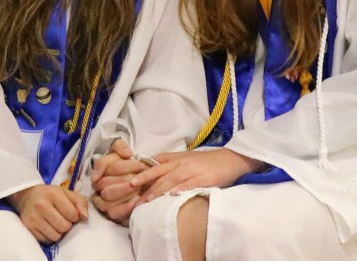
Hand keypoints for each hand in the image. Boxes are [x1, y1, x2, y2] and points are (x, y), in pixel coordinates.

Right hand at [8, 184, 87, 243]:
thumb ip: (80, 203)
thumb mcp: (66, 193)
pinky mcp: (29, 228)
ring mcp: (33, 218)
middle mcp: (41, 205)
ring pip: (56, 236)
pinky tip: (48, 227)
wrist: (28, 196)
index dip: (75, 216)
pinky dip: (50, 236)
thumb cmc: (51, 195)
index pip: (72, 214)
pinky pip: (46, 240)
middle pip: (64, 227)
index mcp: (53, 194)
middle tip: (63, 219)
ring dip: (59, 232)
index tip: (71, 213)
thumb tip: (85, 217)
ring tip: (55, 223)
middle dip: (67, 224)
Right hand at [92, 138, 149, 223]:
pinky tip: (137, 201)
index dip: (123, 165)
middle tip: (140, 178)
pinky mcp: (110, 213)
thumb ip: (121, 146)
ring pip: (107, 200)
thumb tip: (126, 154)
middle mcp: (98, 185)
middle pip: (105, 184)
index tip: (141, 164)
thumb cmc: (129, 164)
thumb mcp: (122, 150)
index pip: (104, 165)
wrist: (137, 178)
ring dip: (124, 193)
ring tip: (139, 189)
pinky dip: (125, 208)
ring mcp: (102, 200)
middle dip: (124, 180)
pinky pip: (114, 213)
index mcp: (100, 169)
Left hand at [131, 149, 261, 202]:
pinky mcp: (204, 178)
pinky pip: (190, 184)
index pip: (155, 162)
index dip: (141, 170)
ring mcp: (192, 170)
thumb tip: (151, 172)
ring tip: (146, 199)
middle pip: (159, 171)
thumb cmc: (206, 162)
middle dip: (144, 180)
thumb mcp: (186, 160)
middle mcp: (181, 162)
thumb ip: (170, 165)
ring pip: (171, 179)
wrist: (230, 159)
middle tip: (130, 189)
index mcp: (176, 157)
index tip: (127, 179)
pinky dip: (181, 189)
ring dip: (158, 190)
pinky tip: (172, 195)